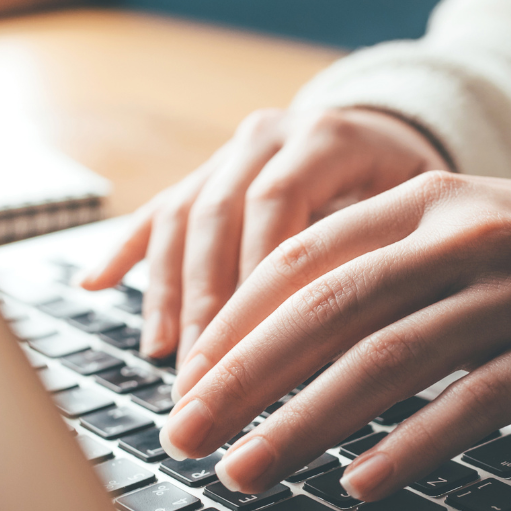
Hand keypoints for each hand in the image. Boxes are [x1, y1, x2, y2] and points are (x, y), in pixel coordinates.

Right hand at [79, 106, 446, 362]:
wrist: (389, 134)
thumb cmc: (412, 189)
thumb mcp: (416, 213)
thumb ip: (380, 258)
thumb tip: (349, 352)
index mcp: (327, 138)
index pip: (278, 205)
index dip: (257, 277)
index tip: (250, 348)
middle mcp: (270, 136)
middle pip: (219, 216)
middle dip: (206, 303)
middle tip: (202, 376)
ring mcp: (230, 153)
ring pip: (183, 218)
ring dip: (168, 292)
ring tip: (163, 355)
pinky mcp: (205, 174)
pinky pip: (157, 210)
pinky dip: (126, 250)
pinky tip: (94, 285)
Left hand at [159, 172, 510, 500]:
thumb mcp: (454, 232)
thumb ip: (371, 268)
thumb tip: (268, 343)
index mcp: (422, 200)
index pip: (302, 259)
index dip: (234, 323)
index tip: (186, 380)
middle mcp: (461, 236)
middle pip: (329, 309)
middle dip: (243, 380)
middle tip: (185, 434)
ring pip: (387, 361)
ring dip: (304, 424)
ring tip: (245, 471)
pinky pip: (470, 405)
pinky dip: (408, 446)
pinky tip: (358, 484)